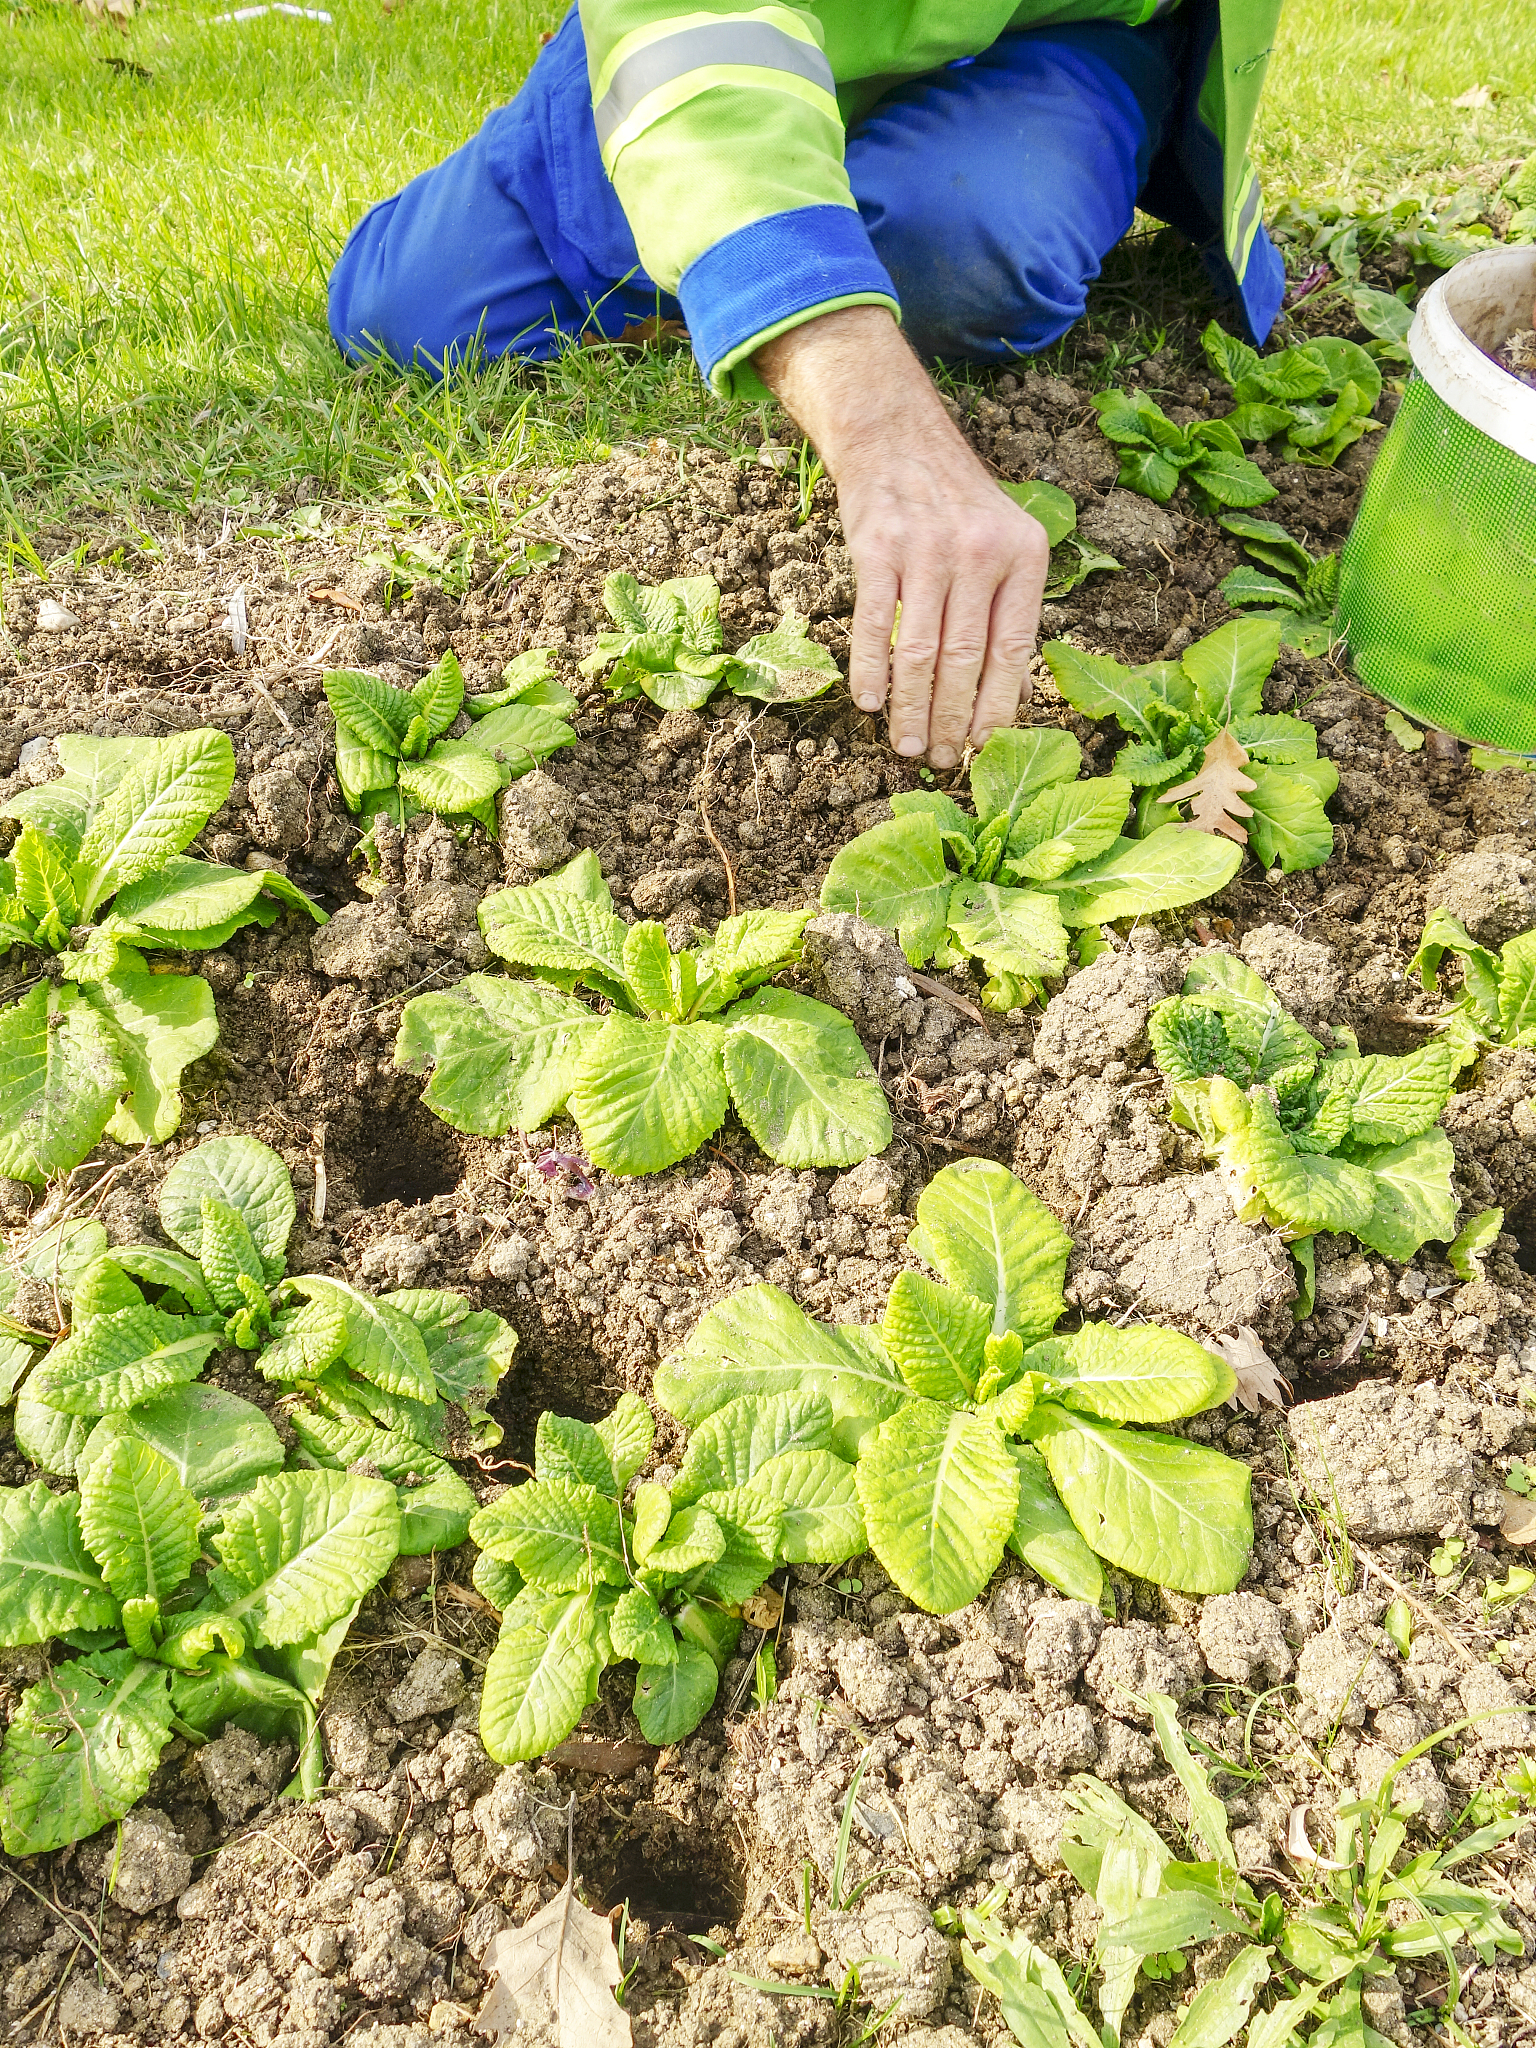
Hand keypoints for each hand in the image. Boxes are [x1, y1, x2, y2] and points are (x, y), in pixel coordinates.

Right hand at [754, 305, 1049, 766]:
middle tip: (941, 760)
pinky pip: (875, 623)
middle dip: (952, 720)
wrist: (899, 438)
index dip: (997, 707)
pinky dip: (871, 669)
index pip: (1012, 650)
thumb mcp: (1003, 543)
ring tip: (906, 746)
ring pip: (921, 650)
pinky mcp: (878, 547)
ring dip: (911, 708)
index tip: (983, 748)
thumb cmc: (955, 507)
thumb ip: (1007, 610)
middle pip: (966, 659)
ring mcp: (927, 549)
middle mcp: (980, 551)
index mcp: (1023, 556)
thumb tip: (1005, 701)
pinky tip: (868, 703)